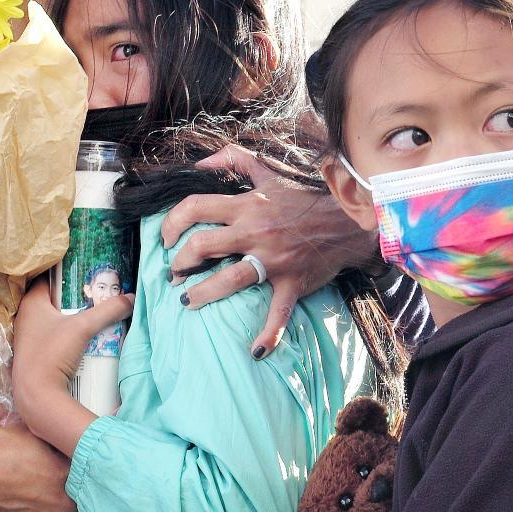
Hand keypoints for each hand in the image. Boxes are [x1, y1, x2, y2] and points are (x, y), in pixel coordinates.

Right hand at [0, 422, 86, 511]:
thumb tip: (67, 441)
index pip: (93, 477)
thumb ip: (57, 444)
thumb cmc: (0, 449)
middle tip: (71, 493)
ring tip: (60, 511)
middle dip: (81, 499)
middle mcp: (64, 501)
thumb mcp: (35, 434)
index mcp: (68, 472)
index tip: (83, 475)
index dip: (87, 476)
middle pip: (88, 506)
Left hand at [12, 276, 132, 453]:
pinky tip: (85, 336)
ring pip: (55, 319)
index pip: (48, 278)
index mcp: (32, 303)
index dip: (67, 273)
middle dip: (76, 297)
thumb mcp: (83, 328)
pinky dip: (68, 332)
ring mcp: (30, 337)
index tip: (87, 271)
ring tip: (96, 313)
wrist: (37, 397)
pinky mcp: (35, 354)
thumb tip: (130, 298)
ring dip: (73, 316)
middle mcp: (27, 317)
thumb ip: (107, 311)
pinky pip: (54, 335)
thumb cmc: (53, 354)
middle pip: (54, 299)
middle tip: (98, 292)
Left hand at [161, 145, 372, 359]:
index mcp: (246, 205)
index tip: (165, 239)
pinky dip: (268, 334)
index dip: (171, 223)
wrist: (347, 220)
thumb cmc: (304, 200)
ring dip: (202, 294)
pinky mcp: (291, 282)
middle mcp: (255, 231)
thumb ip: (235, 160)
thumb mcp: (269, 174)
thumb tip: (202, 161)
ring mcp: (273, 259)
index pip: (195, 208)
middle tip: (173, 274)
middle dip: (179, 263)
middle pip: (202, 245)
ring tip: (187, 301)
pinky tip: (256, 350)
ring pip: (229, 279)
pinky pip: (278, 312)